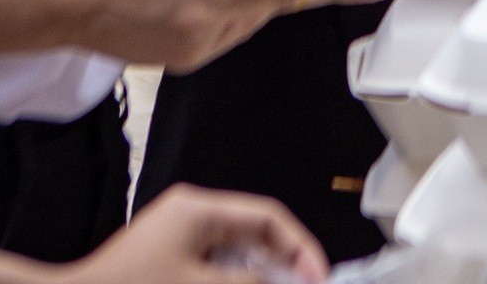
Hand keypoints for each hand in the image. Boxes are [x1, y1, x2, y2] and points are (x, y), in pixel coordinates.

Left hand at [65, 186, 327, 283]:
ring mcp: (177, 239)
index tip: (318, 276)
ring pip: (235, 257)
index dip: (300, 247)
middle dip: (281, 266)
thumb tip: (285, 281)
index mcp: (197, 209)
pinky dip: (233, 281)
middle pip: (253, 236)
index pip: (266, 217)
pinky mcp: (168, 262)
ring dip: (257, 277)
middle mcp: (189, 217)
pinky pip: (214, 269)